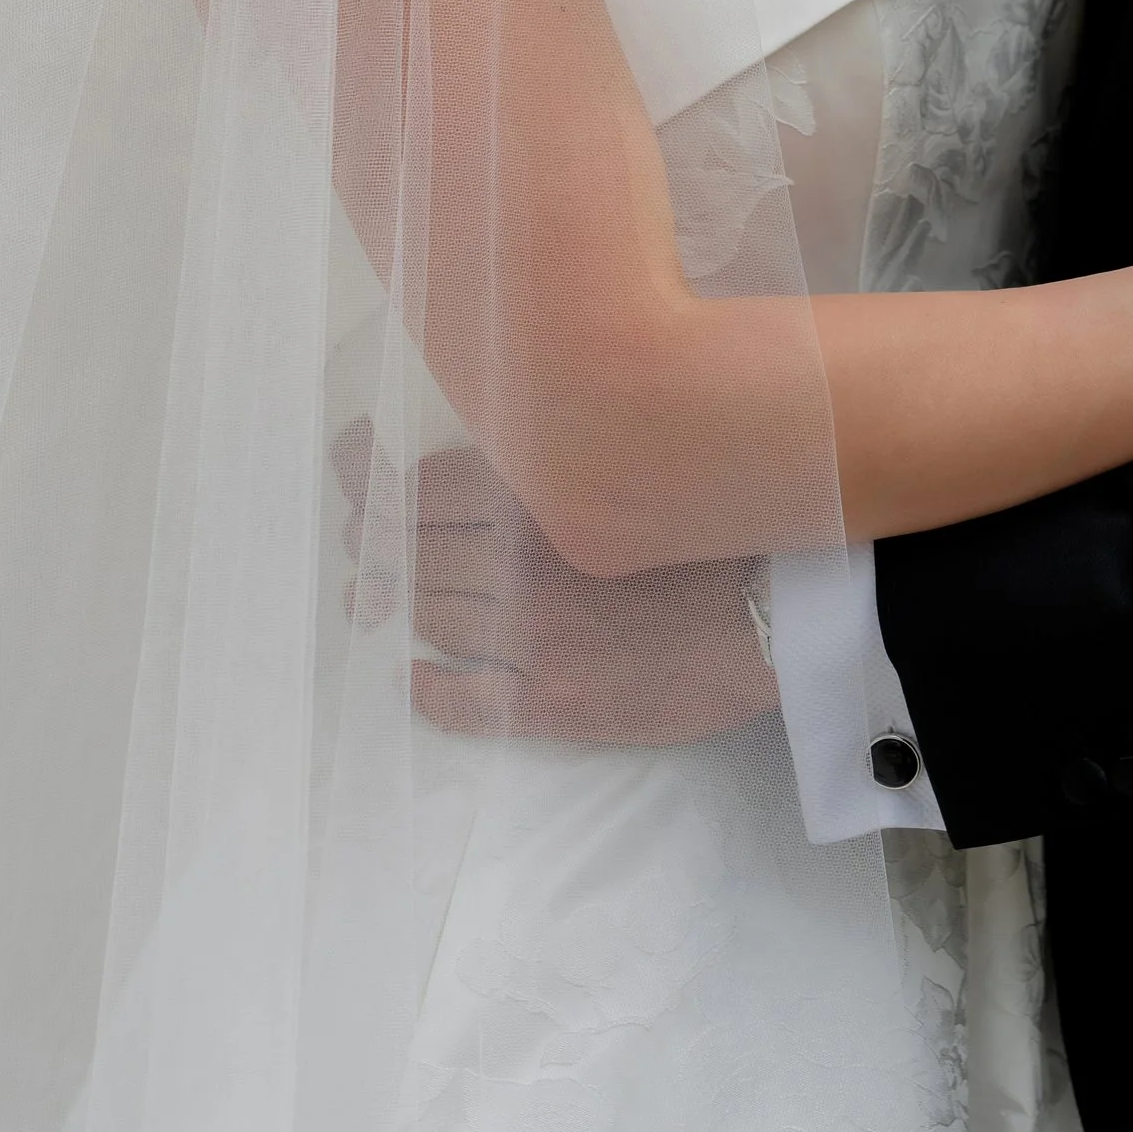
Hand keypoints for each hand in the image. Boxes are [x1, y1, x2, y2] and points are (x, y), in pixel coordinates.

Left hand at [329, 422, 780, 742]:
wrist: (780, 612)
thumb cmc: (729, 524)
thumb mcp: (644, 462)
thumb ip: (575, 452)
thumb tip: (527, 431)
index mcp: (539, 498)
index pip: (423, 483)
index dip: (373, 473)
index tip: (352, 455)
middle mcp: (518, 566)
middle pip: (417, 551)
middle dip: (380, 539)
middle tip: (362, 533)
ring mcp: (530, 638)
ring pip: (434, 614)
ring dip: (397, 600)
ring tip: (371, 591)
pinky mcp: (552, 699)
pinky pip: (466, 697)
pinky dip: (430, 686)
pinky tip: (415, 677)